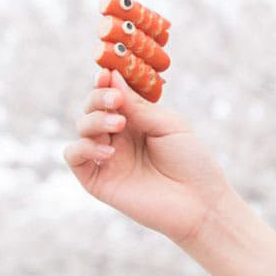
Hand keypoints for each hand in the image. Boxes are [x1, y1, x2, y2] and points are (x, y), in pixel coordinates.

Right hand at [63, 69, 232, 244]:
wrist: (201, 203)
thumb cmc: (192, 163)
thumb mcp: (168, 126)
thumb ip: (137, 106)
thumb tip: (111, 77)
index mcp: (137, 122)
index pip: (111, 96)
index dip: (105, 83)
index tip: (107, 73)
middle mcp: (119, 138)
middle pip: (92, 108)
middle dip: (98, 98)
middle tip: (115, 100)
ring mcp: (107, 158)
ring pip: (82, 128)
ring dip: (94, 120)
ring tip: (118, 125)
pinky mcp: (99, 181)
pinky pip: (74, 156)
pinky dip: (84, 148)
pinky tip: (109, 152)